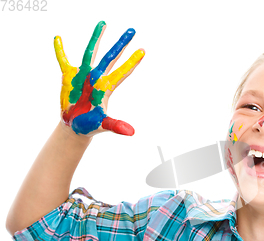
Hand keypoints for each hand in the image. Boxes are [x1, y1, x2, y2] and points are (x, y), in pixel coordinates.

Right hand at [54, 21, 144, 135]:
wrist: (74, 125)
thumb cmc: (90, 125)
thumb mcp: (103, 124)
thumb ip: (116, 126)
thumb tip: (132, 133)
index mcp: (106, 88)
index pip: (122, 72)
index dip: (132, 62)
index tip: (143, 51)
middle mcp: (97, 78)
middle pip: (111, 57)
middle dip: (121, 44)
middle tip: (132, 30)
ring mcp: (83, 75)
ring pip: (91, 52)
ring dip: (96, 38)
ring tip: (103, 23)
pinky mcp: (69, 77)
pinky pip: (64, 60)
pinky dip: (60, 50)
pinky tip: (58, 38)